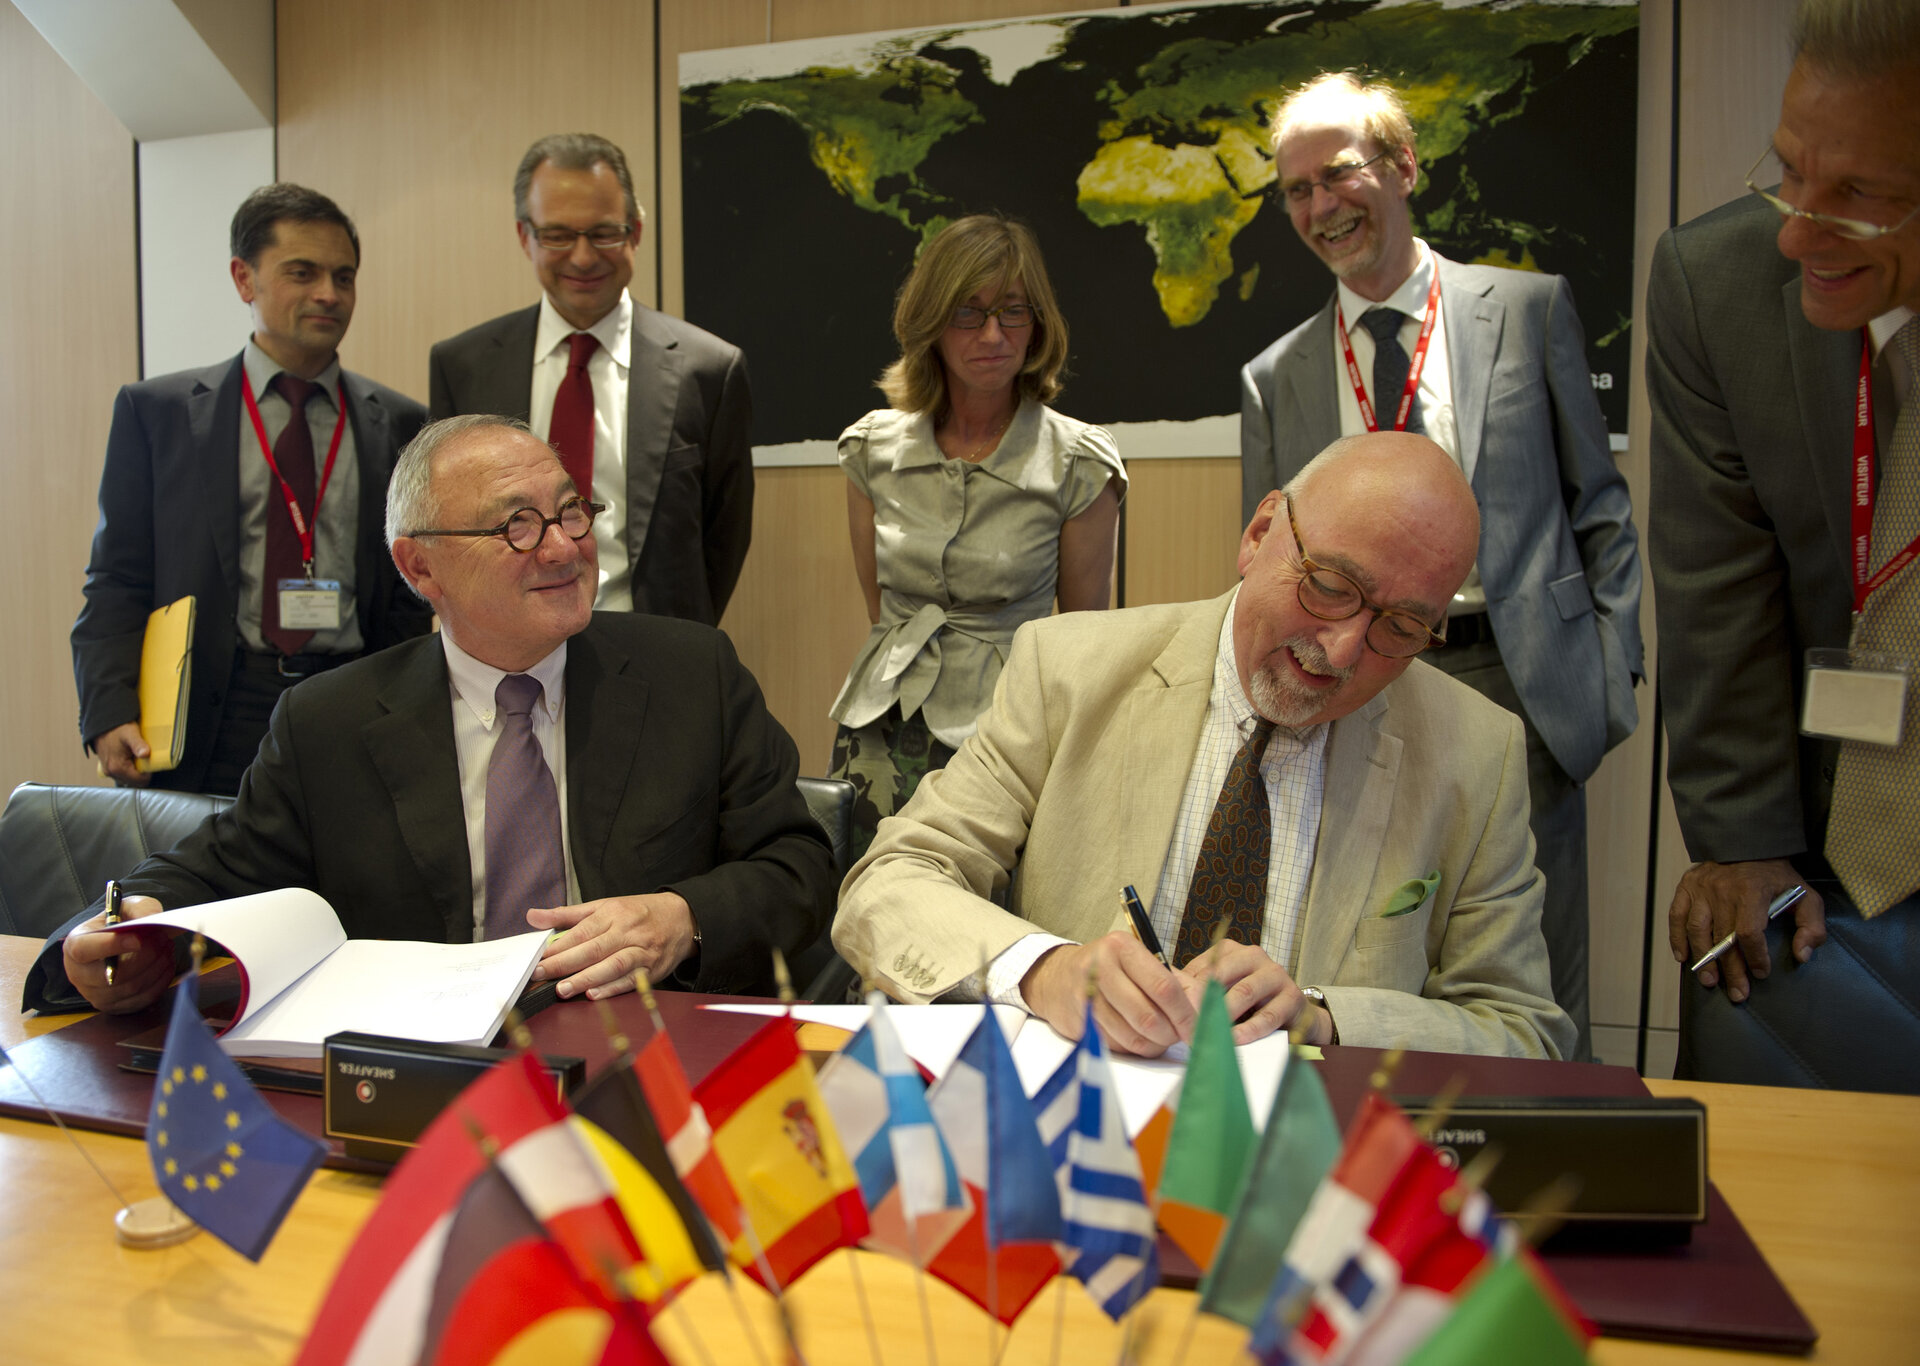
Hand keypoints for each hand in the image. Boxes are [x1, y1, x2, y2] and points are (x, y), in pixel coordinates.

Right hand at [61, 895, 173, 1012]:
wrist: (116, 944)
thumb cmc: (120, 923)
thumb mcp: (127, 907)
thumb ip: (140, 908)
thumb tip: (153, 918)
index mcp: (75, 944)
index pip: (84, 950)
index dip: (111, 946)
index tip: (138, 939)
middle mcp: (79, 974)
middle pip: (113, 975)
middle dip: (146, 957)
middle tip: (164, 939)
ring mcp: (95, 995)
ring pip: (132, 987)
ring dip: (157, 967)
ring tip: (167, 948)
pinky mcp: (114, 1007)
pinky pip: (142, 999)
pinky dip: (160, 981)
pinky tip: (165, 964)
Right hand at [91, 722, 151, 785]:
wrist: (103, 724)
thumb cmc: (117, 728)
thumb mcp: (131, 734)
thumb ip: (138, 745)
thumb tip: (146, 754)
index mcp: (117, 768)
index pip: (141, 780)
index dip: (149, 771)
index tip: (150, 760)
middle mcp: (111, 772)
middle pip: (135, 782)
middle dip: (142, 772)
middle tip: (143, 757)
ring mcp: (108, 771)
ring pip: (129, 779)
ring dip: (136, 770)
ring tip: (137, 756)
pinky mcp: (108, 768)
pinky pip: (123, 774)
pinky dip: (130, 769)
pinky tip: (131, 758)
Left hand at [527, 892, 697, 999]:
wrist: (683, 918)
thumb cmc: (639, 913)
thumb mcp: (604, 905)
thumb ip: (567, 914)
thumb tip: (533, 916)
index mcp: (614, 913)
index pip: (582, 931)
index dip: (559, 946)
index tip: (539, 958)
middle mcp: (628, 931)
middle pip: (594, 948)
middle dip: (565, 964)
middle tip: (542, 975)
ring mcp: (642, 951)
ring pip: (613, 965)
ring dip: (587, 979)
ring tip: (563, 989)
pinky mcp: (653, 969)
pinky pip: (631, 980)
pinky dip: (613, 988)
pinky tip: (595, 995)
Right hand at [1019, 931, 1198, 1056]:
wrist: (1056, 977)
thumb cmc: (1110, 970)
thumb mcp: (1143, 964)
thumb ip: (1178, 984)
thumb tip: (1204, 1009)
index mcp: (1122, 948)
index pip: (1163, 987)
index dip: (1186, 1014)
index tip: (1198, 1029)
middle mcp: (1101, 968)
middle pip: (1149, 1016)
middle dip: (1170, 1034)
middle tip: (1178, 1036)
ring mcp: (1086, 996)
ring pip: (1133, 1036)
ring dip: (1153, 1044)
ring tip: (1159, 1036)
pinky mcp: (1079, 1020)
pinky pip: (1117, 1045)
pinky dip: (1134, 1047)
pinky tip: (1136, 1036)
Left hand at [1180, 939, 1328, 1044]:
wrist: (1293, 1013)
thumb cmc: (1249, 1001)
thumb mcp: (1223, 989)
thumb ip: (1200, 989)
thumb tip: (1169, 998)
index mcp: (1231, 951)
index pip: (1203, 967)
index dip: (1187, 990)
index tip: (1173, 1009)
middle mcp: (1253, 956)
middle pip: (1221, 976)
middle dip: (1203, 1000)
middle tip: (1187, 1021)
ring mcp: (1275, 974)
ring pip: (1244, 992)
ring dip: (1225, 1014)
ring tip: (1210, 1031)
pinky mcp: (1291, 997)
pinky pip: (1267, 1015)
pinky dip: (1249, 1029)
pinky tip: (1236, 1039)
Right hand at [1668, 858, 1825, 1001]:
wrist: (1748, 843)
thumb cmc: (1777, 876)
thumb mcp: (1806, 895)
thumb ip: (1811, 926)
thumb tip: (1802, 955)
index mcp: (1751, 891)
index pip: (1749, 932)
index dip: (1755, 957)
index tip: (1762, 973)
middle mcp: (1722, 890)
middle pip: (1723, 937)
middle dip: (1731, 970)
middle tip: (1738, 994)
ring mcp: (1701, 888)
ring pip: (1697, 930)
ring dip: (1704, 959)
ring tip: (1710, 982)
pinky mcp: (1686, 887)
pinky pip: (1676, 916)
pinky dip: (1677, 938)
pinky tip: (1683, 958)